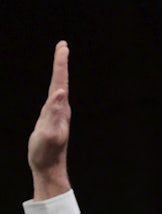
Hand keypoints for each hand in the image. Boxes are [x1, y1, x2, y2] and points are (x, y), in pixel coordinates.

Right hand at [28, 41, 72, 199]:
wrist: (49, 167)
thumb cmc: (46, 152)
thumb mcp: (48, 132)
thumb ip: (54, 112)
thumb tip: (61, 92)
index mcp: (60, 109)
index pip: (60, 81)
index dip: (60, 63)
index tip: (63, 47)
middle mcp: (61, 109)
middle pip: (61, 80)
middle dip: (61, 62)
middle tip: (62, 45)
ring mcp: (57, 114)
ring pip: (59, 87)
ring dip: (59, 72)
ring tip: (60, 59)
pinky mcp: (52, 120)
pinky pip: (54, 97)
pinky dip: (55, 86)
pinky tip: (55, 86)